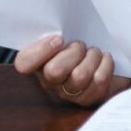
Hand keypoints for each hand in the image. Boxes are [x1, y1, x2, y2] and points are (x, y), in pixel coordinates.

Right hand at [14, 34, 130, 106]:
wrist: (102, 65)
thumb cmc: (80, 48)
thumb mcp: (67, 37)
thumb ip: (57, 33)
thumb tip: (57, 32)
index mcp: (39, 62)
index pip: (24, 63)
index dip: (40, 51)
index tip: (59, 39)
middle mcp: (50, 81)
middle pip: (54, 71)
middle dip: (74, 52)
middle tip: (81, 46)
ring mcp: (68, 93)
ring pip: (80, 75)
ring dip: (92, 57)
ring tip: (94, 53)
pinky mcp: (88, 98)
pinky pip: (99, 80)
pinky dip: (106, 64)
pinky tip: (105, 58)